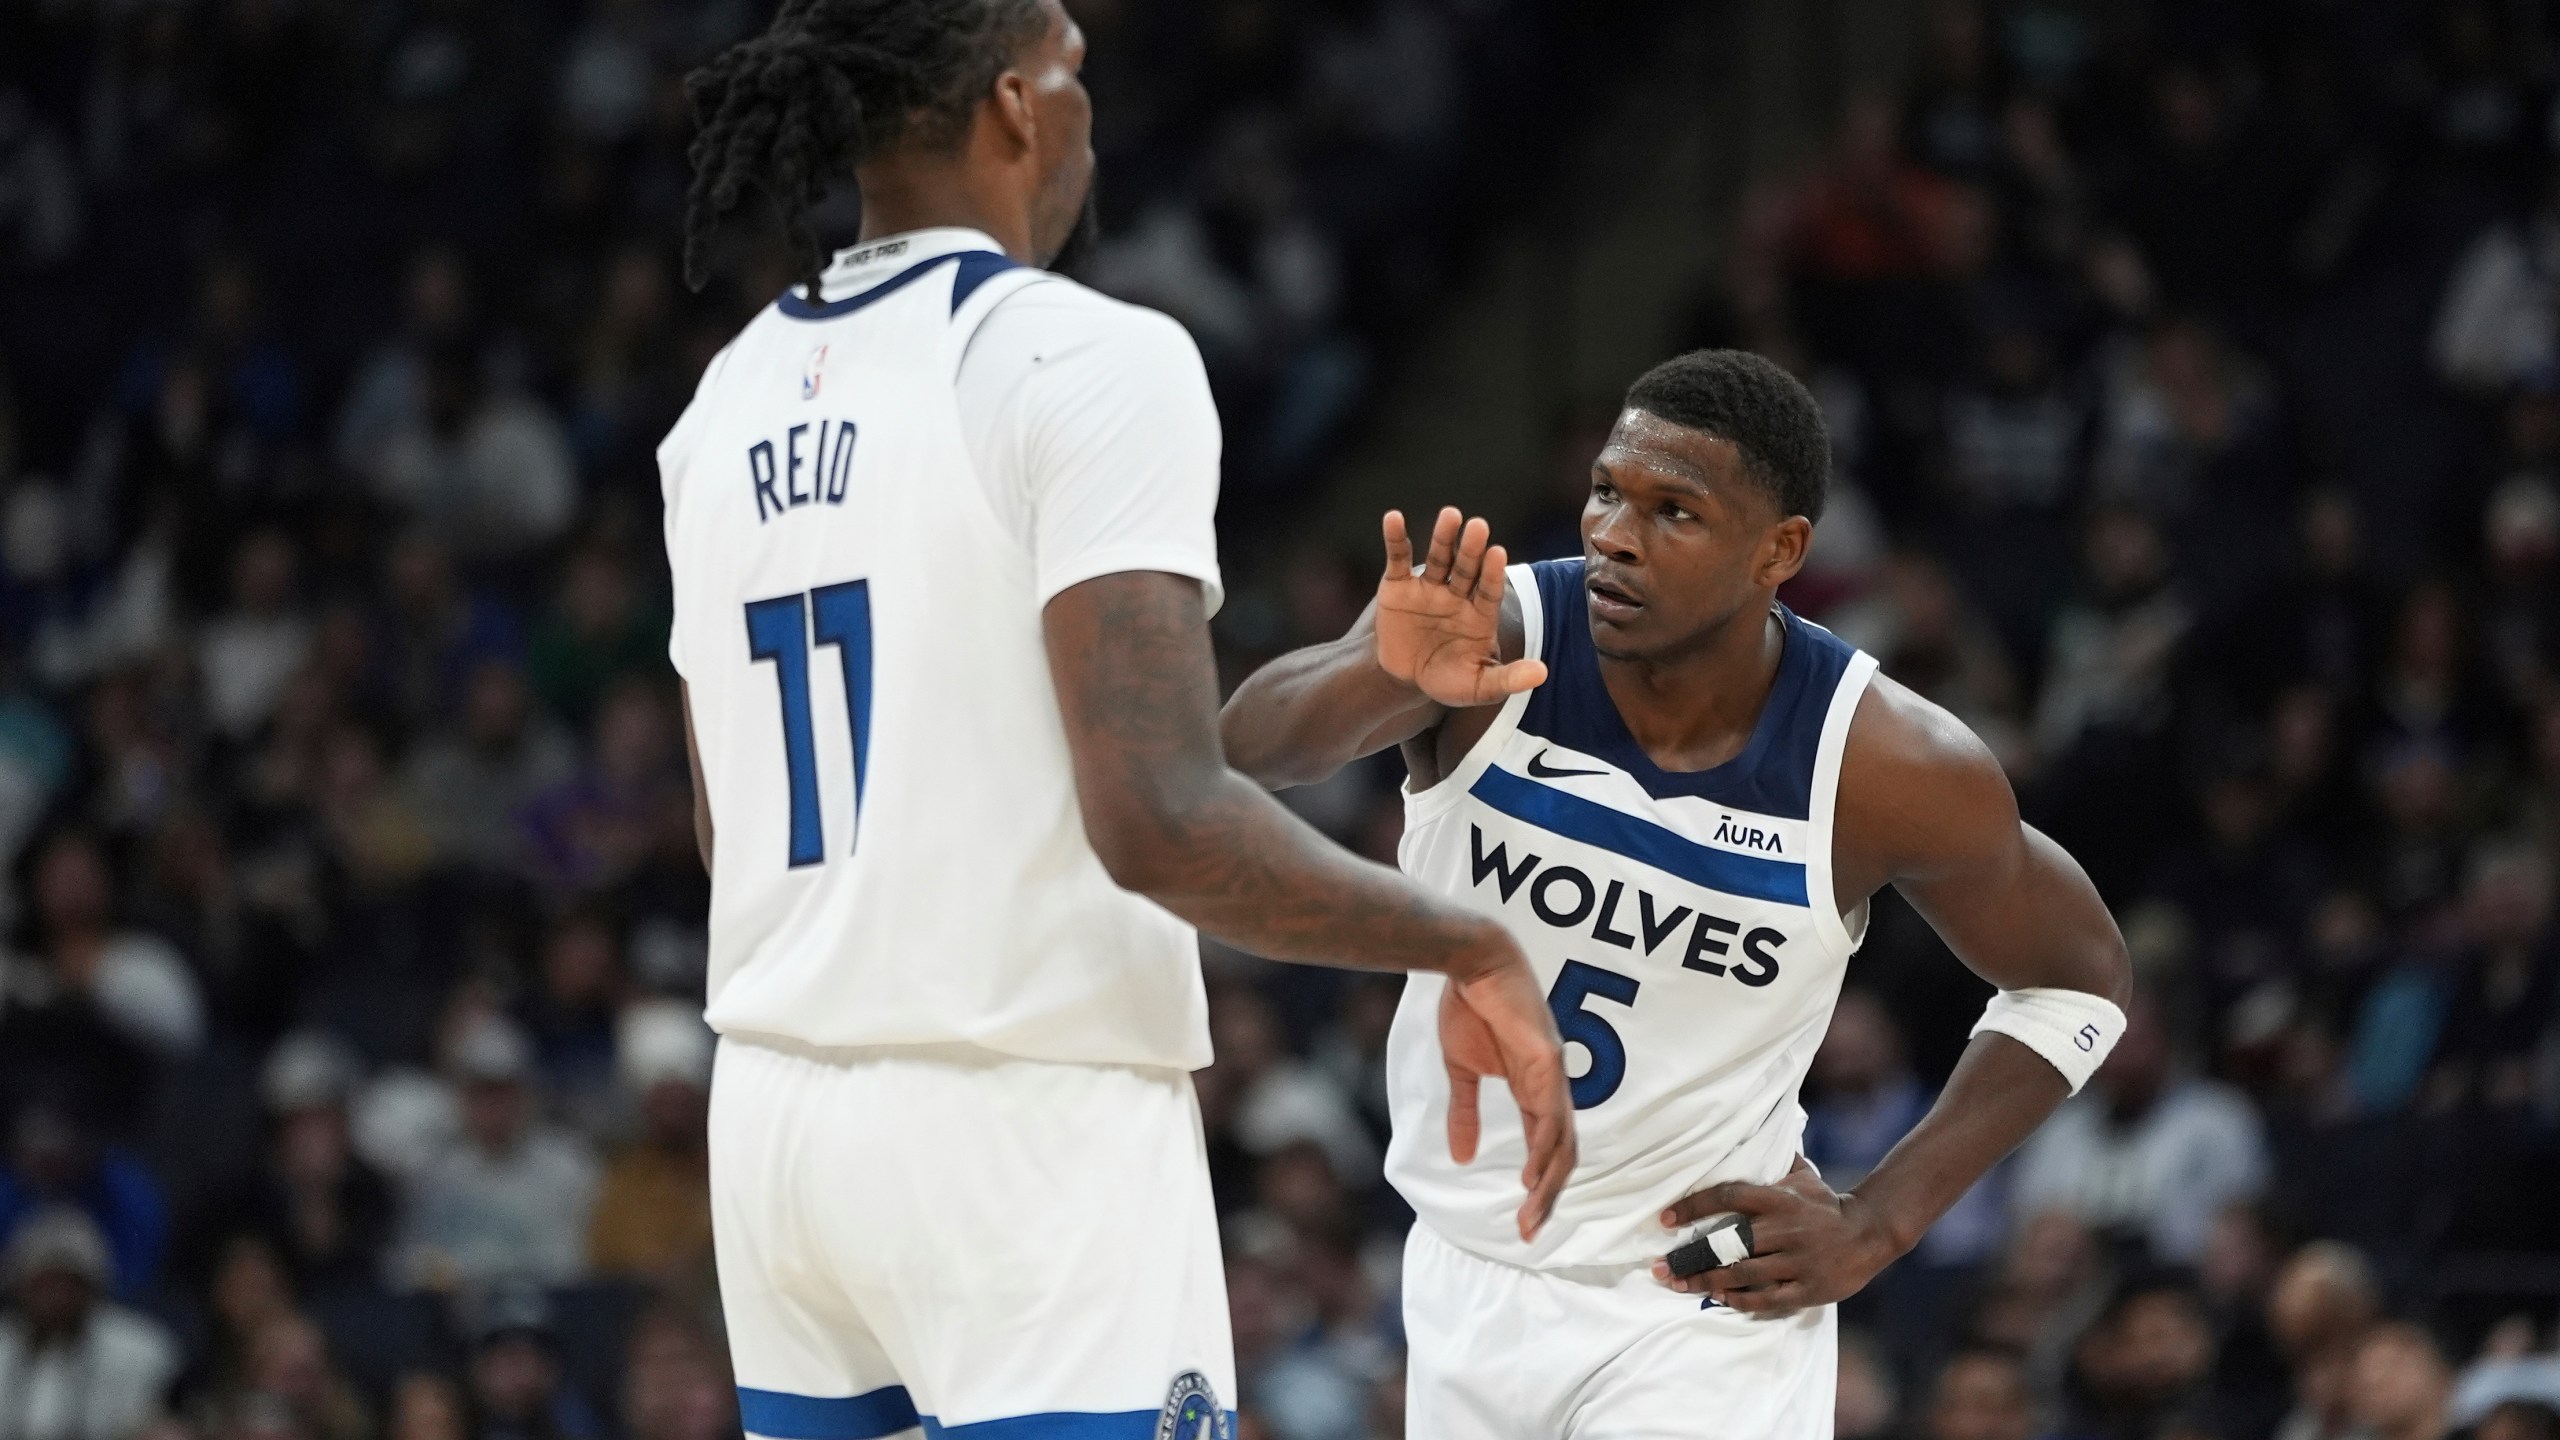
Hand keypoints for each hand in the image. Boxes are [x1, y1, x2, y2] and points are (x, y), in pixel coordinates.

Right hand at [1377, 508, 1547, 708]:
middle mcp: (1457, 594)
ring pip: (1438, 557)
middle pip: (1466, 568)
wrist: (1405, 679)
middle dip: (1472, 549)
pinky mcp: (1399, 585)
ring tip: (1451, 515)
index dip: (1493, 573)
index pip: (1490, 589)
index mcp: (1480, 613)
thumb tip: (1542, 673)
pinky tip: (1394, 518)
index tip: (1498, 554)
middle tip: (1479, 526)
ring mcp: (1429, 587)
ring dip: (1443, 536)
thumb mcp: (1479, 685)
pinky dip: (1395, 538)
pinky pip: (1398, 558)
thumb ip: (1509, 679)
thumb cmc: (1447, 680)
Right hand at [1436, 938, 1575, 1239]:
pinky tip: (1534, 1174)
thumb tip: (1463, 1157)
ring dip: (1548, 1183)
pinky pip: (1551, 1115)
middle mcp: (1550, 1087)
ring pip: (1562, 1142)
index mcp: (1532, 1090)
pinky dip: (1545, 1148)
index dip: (1538, 1186)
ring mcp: (1553, 1075)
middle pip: (1560, 1154)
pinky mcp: (1549, 1061)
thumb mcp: (1461, 1070)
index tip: (1523, 1220)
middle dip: (1547, 1197)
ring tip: (1532, 1213)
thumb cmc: (1469, 1007)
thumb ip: (1465, 1113)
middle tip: (1529, 1232)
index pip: (1544, 1148)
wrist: (1472, 962)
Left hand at [1650, 1156, 1904, 1314]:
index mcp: (1780, 1199)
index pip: (1730, 1196)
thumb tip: (1746, 1128)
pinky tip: (1722, 1298)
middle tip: (1661, 1268)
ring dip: (1708, 1282)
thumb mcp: (1803, 1176)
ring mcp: (1798, 1261)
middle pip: (1730, 1245)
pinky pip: (1769, 1298)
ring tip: (1680, 1286)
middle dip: (1692, 1258)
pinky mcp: (1809, 1288)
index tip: (1667, 1217)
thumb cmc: (1826, 1203)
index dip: (1695, 1206)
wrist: (1870, 1233)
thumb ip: (1774, 1160)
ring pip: (1744, 1274)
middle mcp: (1786, 1229)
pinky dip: (1743, 1300)